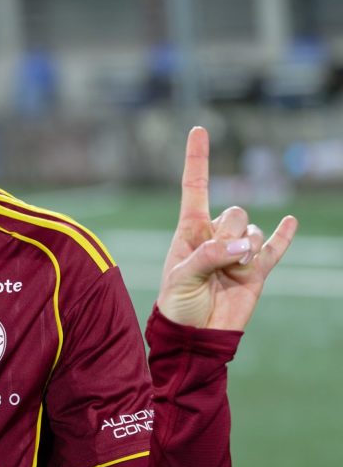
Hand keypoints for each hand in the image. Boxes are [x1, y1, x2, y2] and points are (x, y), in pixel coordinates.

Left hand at [157, 126, 297, 330]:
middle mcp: (214, 236)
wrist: (195, 337)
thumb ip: (210, 256)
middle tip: (218, 261)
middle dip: (231, 233)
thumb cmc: (177, 305)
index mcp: (189, 231)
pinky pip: (274, 248)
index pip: (195, 188)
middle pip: (235, 212)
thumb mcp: (181, 277)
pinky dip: (284, 236)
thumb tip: (246, 248)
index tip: (199, 129)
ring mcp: (237, 253)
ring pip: (253, 231)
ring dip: (247, 249)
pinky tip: (290, 222)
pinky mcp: (256, 271)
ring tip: (232, 273)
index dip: (198, 159)